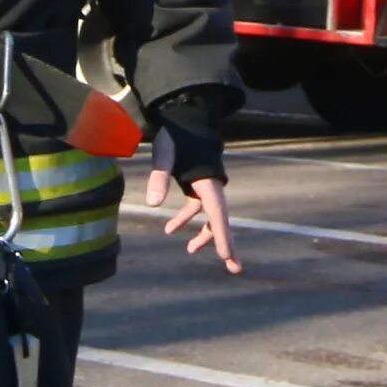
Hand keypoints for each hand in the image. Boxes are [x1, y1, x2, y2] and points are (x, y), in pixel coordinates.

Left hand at [143, 128, 241, 273]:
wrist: (183, 117)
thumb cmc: (174, 134)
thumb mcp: (164, 153)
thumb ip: (159, 177)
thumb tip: (152, 205)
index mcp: (207, 181)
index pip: (217, 214)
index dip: (221, 236)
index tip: (225, 255)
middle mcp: (211, 186)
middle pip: (222, 220)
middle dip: (226, 244)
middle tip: (234, 269)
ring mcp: (205, 186)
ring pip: (210, 216)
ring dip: (204, 235)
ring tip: (190, 250)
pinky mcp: (197, 185)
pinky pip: (197, 208)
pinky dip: (186, 219)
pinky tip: (170, 230)